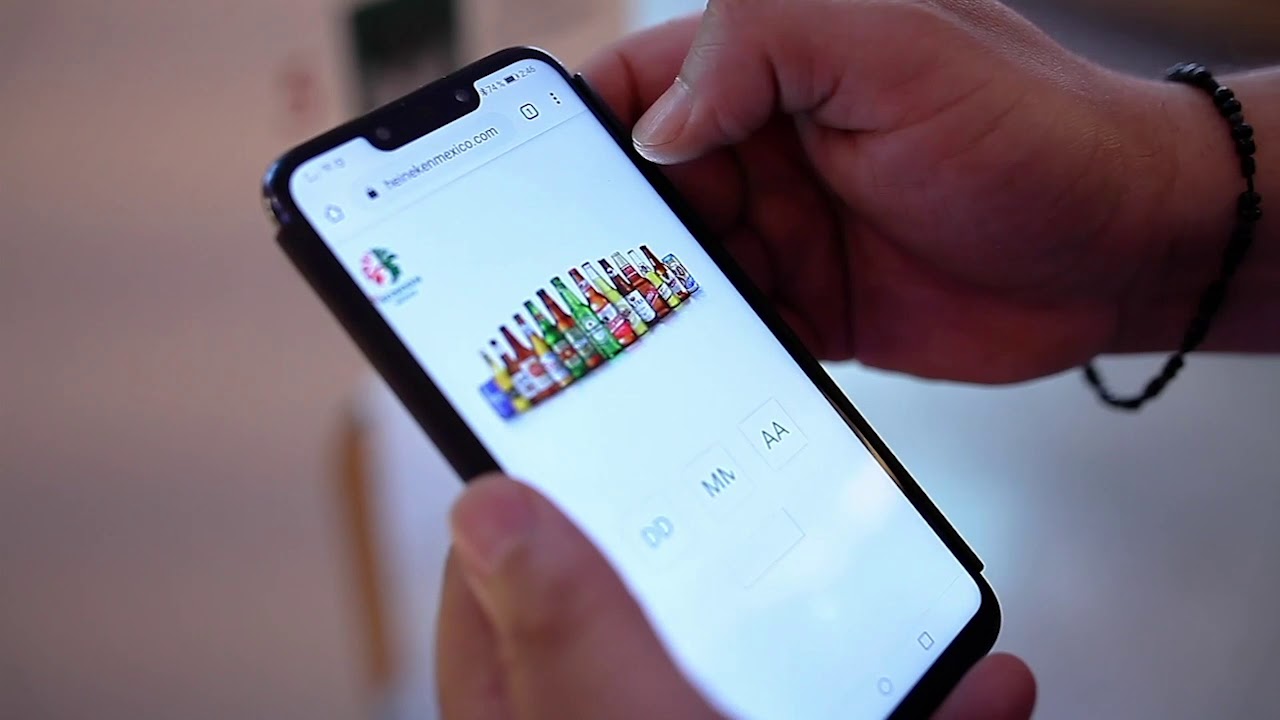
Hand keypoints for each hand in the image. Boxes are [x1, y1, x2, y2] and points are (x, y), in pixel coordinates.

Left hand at [437, 475, 1035, 719]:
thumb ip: (567, 640)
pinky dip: (922, 714)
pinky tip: (984, 693)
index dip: (529, 502)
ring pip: (760, 680)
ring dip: (845, 635)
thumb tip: (488, 509)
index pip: (496, 595)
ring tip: (889, 588)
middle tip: (742, 480)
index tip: (571, 426)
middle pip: (643, 623)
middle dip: (713, 557)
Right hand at [581, 0, 1230, 382]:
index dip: (565, 129)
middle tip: (566, 286)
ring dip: (648, 306)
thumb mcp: (893, 44)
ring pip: (672, 274)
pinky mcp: (806, 310)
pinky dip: (703, 356)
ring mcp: (781, 235)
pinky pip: (727, 335)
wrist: (1120, 251)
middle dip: (596, 238)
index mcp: (764, 69)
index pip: (630, 87)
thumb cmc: (1030, 127)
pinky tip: (689, 375)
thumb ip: (759, 48)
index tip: (515, 184)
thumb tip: (651, 127)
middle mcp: (760, 150)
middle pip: (633, 194)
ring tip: (620, 340)